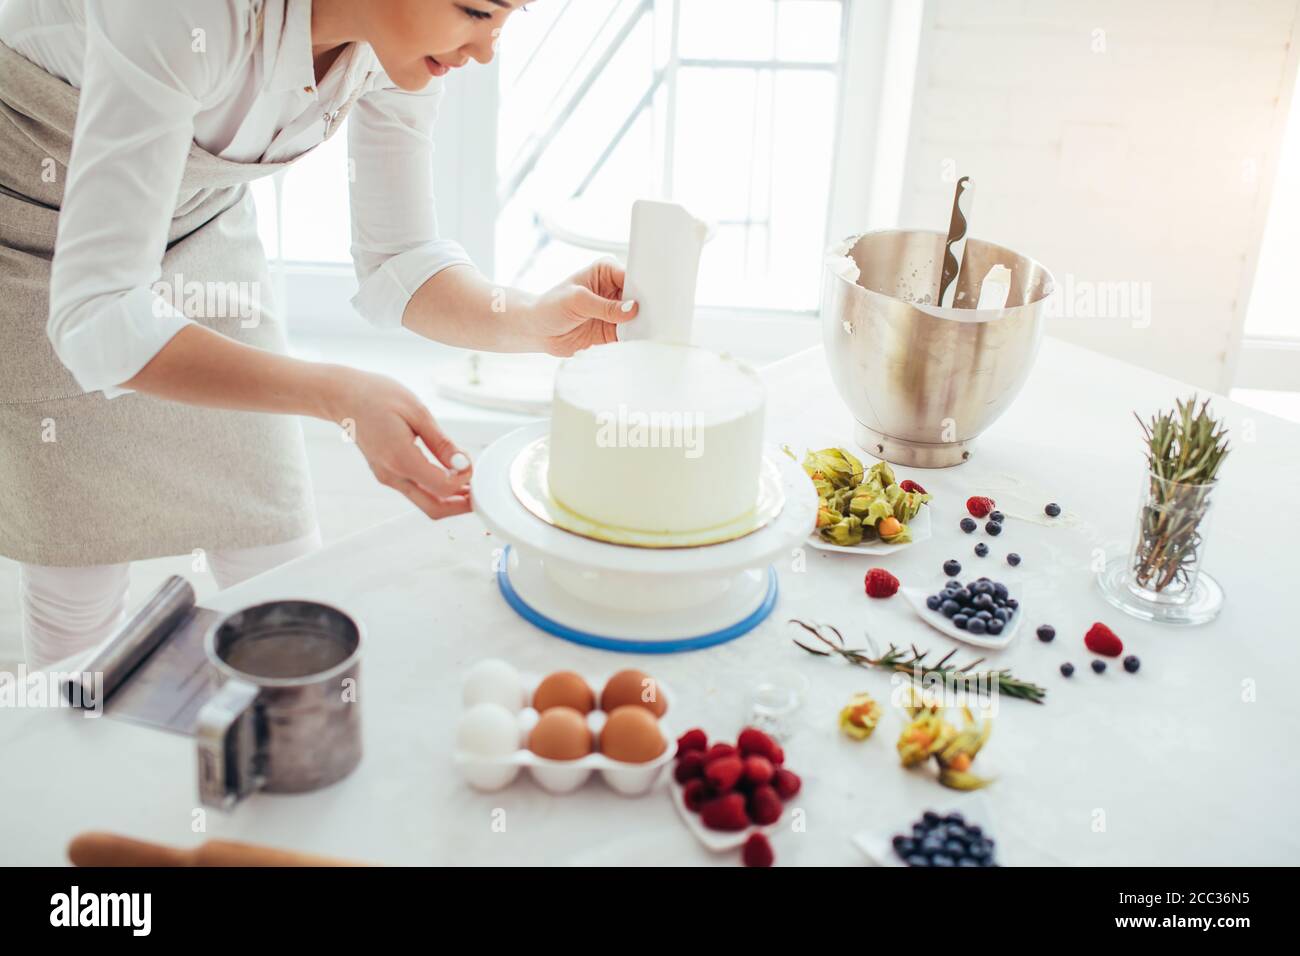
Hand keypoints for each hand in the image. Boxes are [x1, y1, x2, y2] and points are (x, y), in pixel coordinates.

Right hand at [324, 368, 471, 520]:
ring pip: (425, 503)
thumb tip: (463, 464)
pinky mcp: (387, 474)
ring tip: (469, 482)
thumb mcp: (417, 412)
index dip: (464, 480)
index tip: (471, 464)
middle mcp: (392, 475)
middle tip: (481, 492)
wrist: (344, 396)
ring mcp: (387, 477)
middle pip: (434, 508)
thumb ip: (442, 443)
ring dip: (450, 499)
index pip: (442, 487)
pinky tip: (451, 475)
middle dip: (461, 506)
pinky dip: (437, 489)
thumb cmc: (378, 396)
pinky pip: (416, 491)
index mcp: (400, 459)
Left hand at [527, 258, 639, 355]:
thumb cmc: (550, 306)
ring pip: (637, 317)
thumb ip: (605, 306)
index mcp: (606, 271)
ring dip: (641, 324)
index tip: (647, 299)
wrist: (538, 331)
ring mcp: (615, 311)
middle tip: (651, 316)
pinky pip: (630, 335)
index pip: (631, 275)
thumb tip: (631, 309)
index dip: (641, 287)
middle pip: (639, 297)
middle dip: (645, 307)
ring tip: (644, 330)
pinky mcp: (614, 331)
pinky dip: (633, 338)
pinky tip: (636, 341)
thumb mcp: (577, 300)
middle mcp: (614, 290)